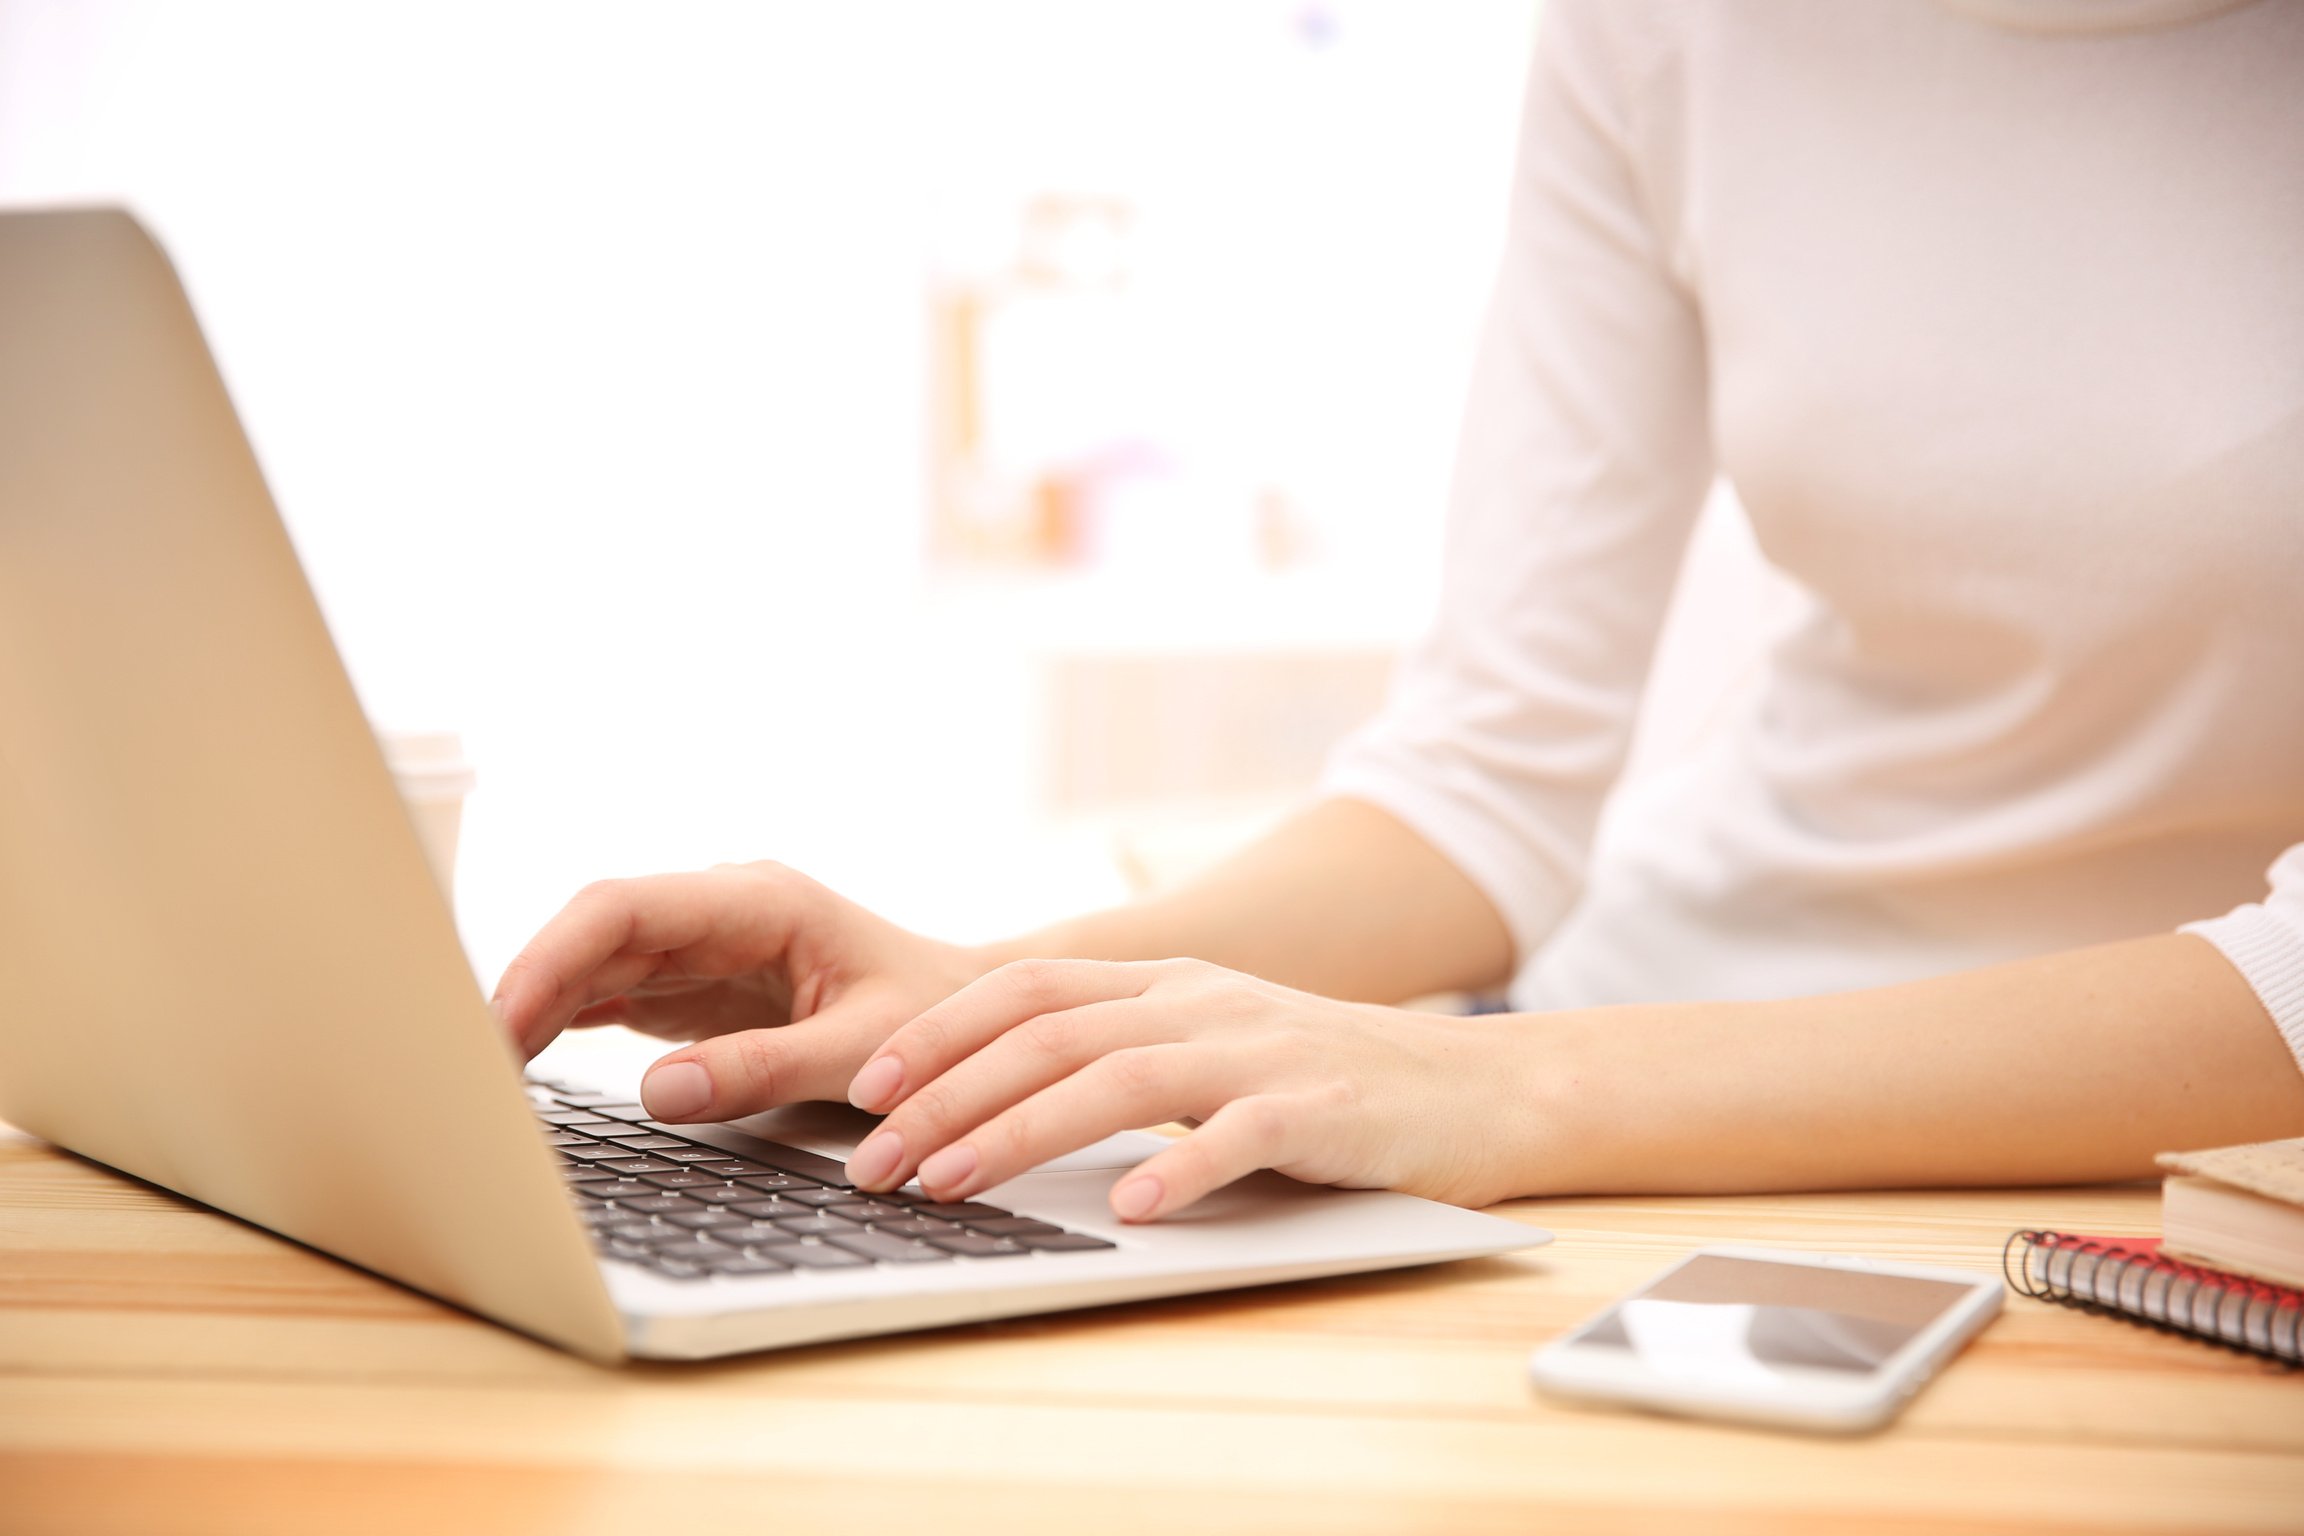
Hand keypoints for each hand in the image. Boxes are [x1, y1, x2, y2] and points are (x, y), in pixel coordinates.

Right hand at [490, 862, 990, 1119]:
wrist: (971, 1019)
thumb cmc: (936, 1022)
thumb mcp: (861, 1050)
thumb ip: (767, 1068)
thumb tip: (662, 1093)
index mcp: (759, 902)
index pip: (625, 909)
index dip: (554, 957)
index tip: (502, 1019)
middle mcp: (717, 913)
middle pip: (592, 931)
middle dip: (525, 984)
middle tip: (464, 1061)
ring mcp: (698, 948)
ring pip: (589, 963)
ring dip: (533, 1009)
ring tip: (475, 1074)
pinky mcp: (690, 990)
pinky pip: (607, 997)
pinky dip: (559, 1026)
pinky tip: (515, 1067)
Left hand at [839, 957, 1540, 1221]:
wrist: (1478, 1089)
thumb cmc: (1326, 1085)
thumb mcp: (1213, 1048)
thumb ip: (1123, 1056)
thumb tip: (990, 1106)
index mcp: (1169, 984)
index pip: (1030, 987)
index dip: (942, 1031)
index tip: (866, 1087)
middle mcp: (1204, 1003)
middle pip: (1051, 1033)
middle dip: (947, 1095)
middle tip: (875, 1161)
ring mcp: (1263, 1050)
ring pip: (1119, 1076)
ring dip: (1021, 1132)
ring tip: (952, 1184)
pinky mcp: (1322, 1107)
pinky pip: (1240, 1135)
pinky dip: (1179, 1168)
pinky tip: (1130, 1209)